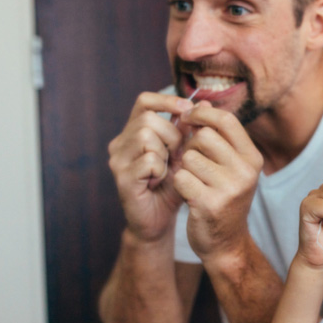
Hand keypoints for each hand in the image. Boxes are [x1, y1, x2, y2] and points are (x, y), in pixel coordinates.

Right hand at [108, 92, 195, 241]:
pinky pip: (148, 160)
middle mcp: (121, 143)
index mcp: (133, 132)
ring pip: (145, 135)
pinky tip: (159, 180)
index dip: (166, 101)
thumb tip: (204, 103)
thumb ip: (190, 131)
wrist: (159, 220)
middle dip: (171, 134)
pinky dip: (160, 169)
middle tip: (178, 154)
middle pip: (148, 118)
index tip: (187, 110)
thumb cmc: (172, 186)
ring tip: (167, 168)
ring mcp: (118, 160)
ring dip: (166, 152)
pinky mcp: (122, 178)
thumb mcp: (184, 154)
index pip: (144, 101)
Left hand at [173, 103, 264, 261]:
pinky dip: (179, 184)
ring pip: (189, 157)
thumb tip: (199, 102)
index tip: (188, 117)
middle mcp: (246, 171)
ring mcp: (229, 189)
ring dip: (184, 167)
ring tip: (193, 181)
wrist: (226, 243)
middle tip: (191, 161)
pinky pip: (181, 178)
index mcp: (253, 158)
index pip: (226, 120)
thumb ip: (217, 136)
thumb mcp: (230, 166)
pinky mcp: (210, 204)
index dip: (203, 113)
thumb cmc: (223, 198)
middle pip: (204, 136)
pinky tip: (188, 195)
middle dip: (190, 145)